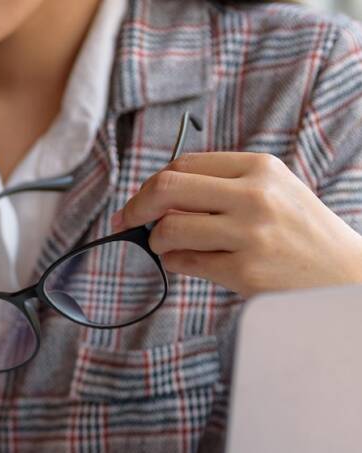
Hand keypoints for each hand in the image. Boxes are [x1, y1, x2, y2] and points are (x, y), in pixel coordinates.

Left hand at [112, 151, 361, 296]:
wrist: (342, 270)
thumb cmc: (295, 230)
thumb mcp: (270, 190)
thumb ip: (218, 187)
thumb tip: (153, 198)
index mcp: (259, 167)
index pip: (183, 165)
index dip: (150, 184)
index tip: (137, 202)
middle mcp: (255, 195)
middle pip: (166, 189)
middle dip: (137, 207)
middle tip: (128, 222)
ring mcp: (249, 233)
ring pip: (168, 229)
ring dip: (157, 241)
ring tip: (170, 246)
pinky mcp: (244, 270)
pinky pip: (183, 263)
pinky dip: (175, 263)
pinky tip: (189, 262)